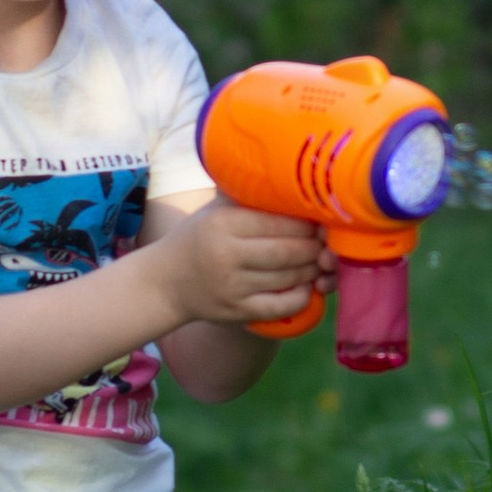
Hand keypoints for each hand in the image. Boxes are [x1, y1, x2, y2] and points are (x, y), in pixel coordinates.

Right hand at [163, 199, 326, 328]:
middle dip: (315, 246)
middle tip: (325, 241)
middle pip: (289, 251)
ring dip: (313, 269)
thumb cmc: (199, 237)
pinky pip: (282, 306)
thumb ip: (249, 194)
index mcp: (223, 223)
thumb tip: (294, 179)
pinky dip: (302, 296)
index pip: (279, 221)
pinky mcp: (238, 312)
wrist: (166, 282)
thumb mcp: (216, 209)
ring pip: (289, 277)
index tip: (320, 219)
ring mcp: (233, 287)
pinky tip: (307, 285)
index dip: (307, 222)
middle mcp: (227, 255)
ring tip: (320, 259)